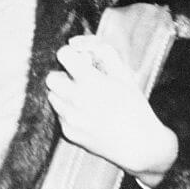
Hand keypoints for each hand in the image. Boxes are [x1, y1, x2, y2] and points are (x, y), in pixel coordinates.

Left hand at [45, 35, 177, 188]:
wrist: (138, 144)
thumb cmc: (133, 105)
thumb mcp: (123, 72)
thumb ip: (100, 50)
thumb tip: (75, 43)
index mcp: (89, 81)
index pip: (62, 54)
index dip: (72, 55)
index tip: (83, 61)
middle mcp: (75, 99)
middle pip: (51, 77)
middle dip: (64, 75)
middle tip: (80, 80)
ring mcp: (69, 118)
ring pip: (52, 96)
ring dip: (64, 93)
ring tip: (84, 98)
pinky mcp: (68, 133)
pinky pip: (59, 114)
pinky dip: (68, 111)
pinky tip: (87, 114)